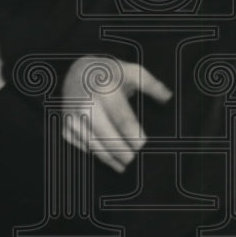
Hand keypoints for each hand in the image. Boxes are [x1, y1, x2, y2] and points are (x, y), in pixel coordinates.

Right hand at [61, 56, 171, 172]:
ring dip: (109, 158)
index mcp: (106, 90)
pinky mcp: (66, 125)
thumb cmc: (110, 73)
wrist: (77, 70)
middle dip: (122, 151)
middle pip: (106, 136)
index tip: (142, 145)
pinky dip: (94, 154)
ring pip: (93, 144)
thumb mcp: (132, 71)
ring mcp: (73, 116)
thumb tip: (169, 97)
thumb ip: (152, 85)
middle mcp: (86, 104)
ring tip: (124, 166)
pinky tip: (108, 158)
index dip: (133, 135)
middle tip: (134, 160)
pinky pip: (81, 145)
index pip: (122, 118)